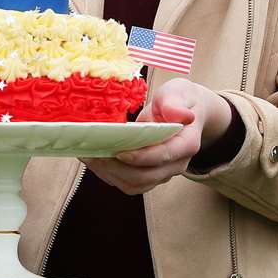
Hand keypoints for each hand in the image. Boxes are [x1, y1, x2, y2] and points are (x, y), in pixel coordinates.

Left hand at [80, 77, 230, 195]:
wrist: (186, 111)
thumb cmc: (179, 100)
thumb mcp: (178, 92)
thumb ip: (175, 103)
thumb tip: (184, 116)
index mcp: (186, 143)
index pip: (165, 156)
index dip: (142, 157)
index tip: (120, 153)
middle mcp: (177, 164)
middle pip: (146, 176)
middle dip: (118, 168)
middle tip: (95, 154)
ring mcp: (163, 172)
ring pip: (136, 184)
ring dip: (110, 174)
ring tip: (90, 157)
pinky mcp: (150, 175)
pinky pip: (129, 183)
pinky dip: (110, 175)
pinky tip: (94, 160)